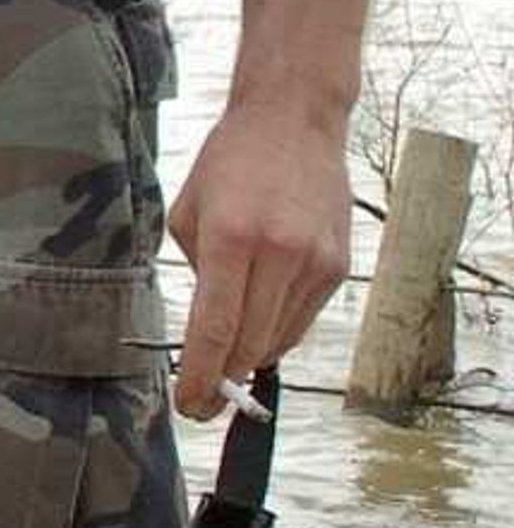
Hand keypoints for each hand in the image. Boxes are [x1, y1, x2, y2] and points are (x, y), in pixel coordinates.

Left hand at [165, 102, 354, 419]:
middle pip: (249, 343)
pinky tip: (257, 332)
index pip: (215, 328)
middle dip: (223, 379)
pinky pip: (302, 319)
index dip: (201, 375)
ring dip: (250, 358)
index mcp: (231, 239)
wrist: (293, 123)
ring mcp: (315, 262)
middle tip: (202, 401)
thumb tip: (205, 325)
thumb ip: (195, 270)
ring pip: (279, 338)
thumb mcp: (189, 212)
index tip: (190, 404)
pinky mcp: (338, 266)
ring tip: (225, 367)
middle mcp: (279, 254)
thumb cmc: (229, 163)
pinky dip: (277, 333)